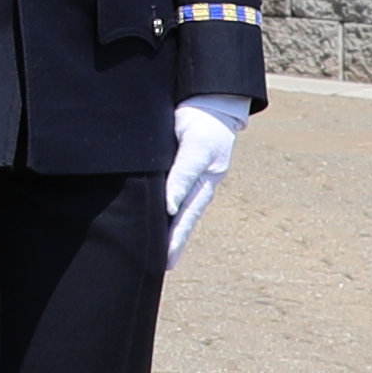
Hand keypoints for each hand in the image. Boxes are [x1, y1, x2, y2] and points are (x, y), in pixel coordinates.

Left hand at [163, 92, 250, 260]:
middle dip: (174, 242)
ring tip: (164, 259)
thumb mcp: (195, 146)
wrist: (209, 105)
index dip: (174, 234)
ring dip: (172, 234)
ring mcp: (194, 180)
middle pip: (185, 218)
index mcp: (204, 180)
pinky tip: (162, 228)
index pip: (186, 212)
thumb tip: (169, 206)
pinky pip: (179, 200)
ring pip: (182, 212)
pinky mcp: (185, 174)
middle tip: (164, 267)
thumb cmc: (203, 124)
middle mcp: (199, 184)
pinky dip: (170, 216)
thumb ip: (182, 173)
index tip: (165, 255)